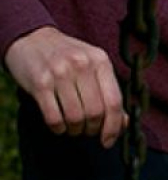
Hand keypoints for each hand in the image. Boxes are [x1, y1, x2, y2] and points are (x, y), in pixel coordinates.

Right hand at [3, 25, 124, 146]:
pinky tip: (59, 126)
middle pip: (95, 112)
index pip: (114, 102)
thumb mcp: (93, 66)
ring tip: (73, 128)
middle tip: (88, 131)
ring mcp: (59, 72)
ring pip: (75, 117)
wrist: (31, 38)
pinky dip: (58, 128)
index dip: (114, 127)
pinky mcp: (39, 82)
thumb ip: (109, 91)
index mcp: (101, 60)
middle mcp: (81, 65)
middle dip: (93, 129)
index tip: (108, 141)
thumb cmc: (68, 57)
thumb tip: (123, 122)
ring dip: (75, 130)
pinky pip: (53, 117)